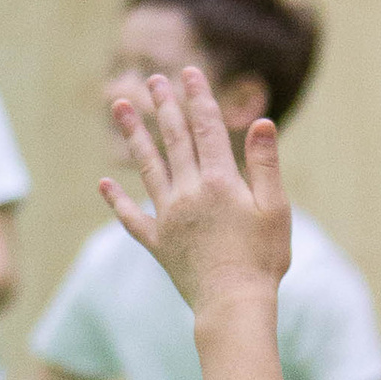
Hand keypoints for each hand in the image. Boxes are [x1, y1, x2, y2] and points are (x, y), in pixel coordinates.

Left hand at [103, 66, 289, 321]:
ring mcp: (169, 217)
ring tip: (121, 106)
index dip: (198, 98)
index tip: (189, 74)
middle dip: (165, 106)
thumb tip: (260, 121)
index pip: (207, 129)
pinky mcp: (159, 243)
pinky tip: (105, 184)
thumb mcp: (276, 210)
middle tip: (154, 79)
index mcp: (221, 181)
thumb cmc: (263, 260)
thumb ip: (266, 164)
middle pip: (174, 139)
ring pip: (148, 167)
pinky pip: (133, 218)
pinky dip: (118, 201)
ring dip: (134, 135)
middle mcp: (189, 192)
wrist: (233, 305)